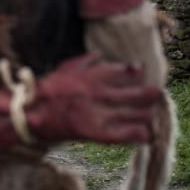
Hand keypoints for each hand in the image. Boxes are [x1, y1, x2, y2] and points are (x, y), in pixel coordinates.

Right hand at [0, 53, 162, 155]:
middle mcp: (101, 93)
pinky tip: (147, 134)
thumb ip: (85, 60)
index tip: (141, 73)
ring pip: (138, 114)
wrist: (32, 112)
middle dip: (152, 94)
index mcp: (95, 76)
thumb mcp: (65, 67)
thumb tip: (100, 55)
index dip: (138, 72)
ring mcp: (101, 113)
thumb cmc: (48, 89)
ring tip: (151, 115)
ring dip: (148, 114)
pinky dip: (140, 134)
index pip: (127, 71)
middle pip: (139, 93)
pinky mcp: (97, 132)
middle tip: (157, 95)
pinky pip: (127, 134)